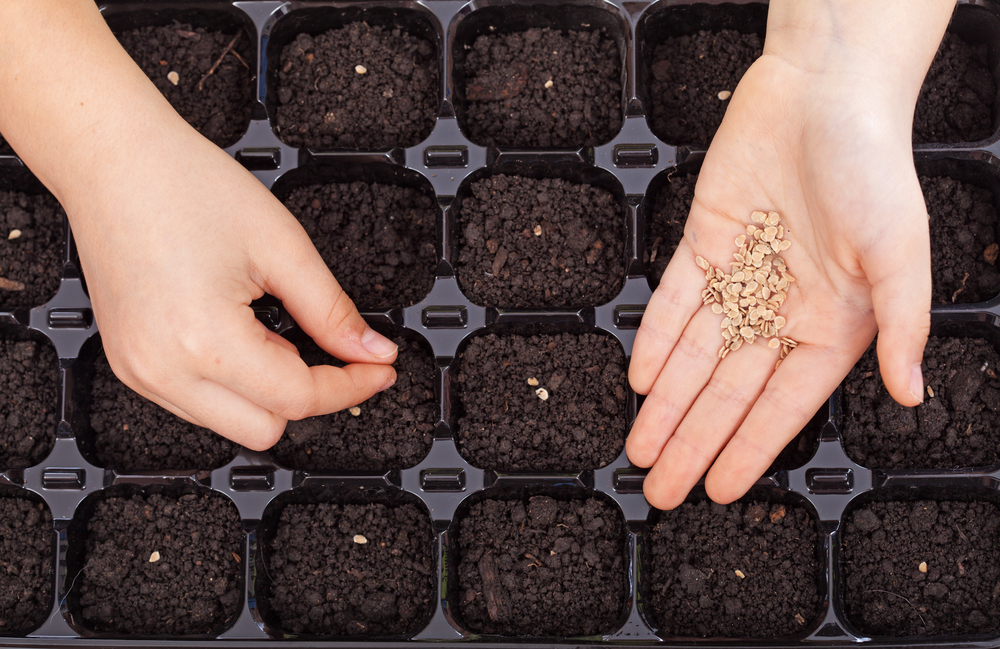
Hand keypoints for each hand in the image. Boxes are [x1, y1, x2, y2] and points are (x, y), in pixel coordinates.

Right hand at [0, 0, 397, 450]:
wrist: (112, 159)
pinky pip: (197, 403)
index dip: (352, 386)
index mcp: (204, 342)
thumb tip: (372, 352)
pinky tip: (242, 336)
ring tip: (274, 329)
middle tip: (329, 347)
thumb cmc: (184, 186)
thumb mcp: (282, 246)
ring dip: (268, 392)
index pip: (299, 399)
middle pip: (265, 430)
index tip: (379, 368)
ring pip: (230, 424)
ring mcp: (139, 373)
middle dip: (308, 395)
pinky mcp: (128, 365)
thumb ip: (333, 312)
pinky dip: (233, 384)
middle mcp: (163, 371)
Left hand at [627, 1, 953, 508]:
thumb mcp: (900, 253)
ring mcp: (739, 278)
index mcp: (833, 323)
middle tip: (662, 489)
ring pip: (693, 355)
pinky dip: (656, 338)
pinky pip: (675, 301)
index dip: (749, 448)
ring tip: (640, 449)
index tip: (720, 489)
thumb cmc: (874, 168)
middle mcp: (781, 309)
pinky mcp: (704, 243)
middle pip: (727, 391)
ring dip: (665, 403)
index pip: (782, 404)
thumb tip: (912, 394)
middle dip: (693, 441)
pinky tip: (640, 378)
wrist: (824, 93)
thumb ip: (903, 325)